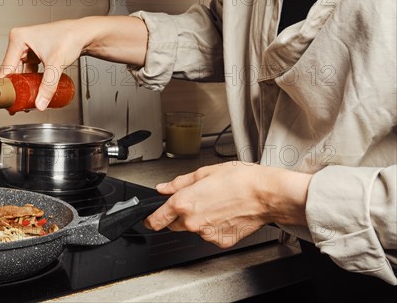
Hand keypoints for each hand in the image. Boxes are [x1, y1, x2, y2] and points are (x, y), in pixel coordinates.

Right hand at [0, 16, 148, 109]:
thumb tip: (40, 104)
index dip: (6, 86)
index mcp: (18, 38)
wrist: (84, 34)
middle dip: (15, 88)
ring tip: (25, 100)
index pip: (6, 68)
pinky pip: (27, 69)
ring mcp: (26, 46)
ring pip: (19, 71)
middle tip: (17, 105)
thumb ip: (48, 86)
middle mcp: (19, 41)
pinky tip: (32, 90)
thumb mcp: (56, 64)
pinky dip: (29, 80)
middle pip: (11, 71)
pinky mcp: (34, 52)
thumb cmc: (71, 38)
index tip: (7, 101)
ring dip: (22, 85)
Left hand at [144, 161, 311, 247]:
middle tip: (197, 201)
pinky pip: (210, 235)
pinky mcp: (220, 241)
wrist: (265, 194)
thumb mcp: (204, 173)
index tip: (149, 219)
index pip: (156, 219)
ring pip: (193, 229)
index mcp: (184, 203)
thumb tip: (162, 188)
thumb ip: (178, 183)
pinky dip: (214, 226)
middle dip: (179, 215)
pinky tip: (224, 213)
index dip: (150, 219)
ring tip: (216, 204)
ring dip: (198, 220)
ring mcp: (206, 234)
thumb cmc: (239, 180)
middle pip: (174, 224)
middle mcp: (192, 222)